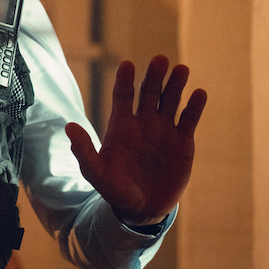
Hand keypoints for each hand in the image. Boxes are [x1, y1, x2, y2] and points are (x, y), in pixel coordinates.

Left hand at [65, 55, 206, 226]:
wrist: (142, 209)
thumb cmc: (115, 189)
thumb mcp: (96, 172)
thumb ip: (84, 150)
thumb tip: (69, 126)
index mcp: (121, 125)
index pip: (123, 96)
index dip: (125, 80)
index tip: (127, 65)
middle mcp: (143, 122)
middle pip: (149, 93)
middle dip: (154, 76)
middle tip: (159, 59)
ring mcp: (164, 130)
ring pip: (170, 101)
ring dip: (176, 85)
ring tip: (181, 69)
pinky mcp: (183, 142)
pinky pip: (189, 119)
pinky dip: (194, 106)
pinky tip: (199, 93)